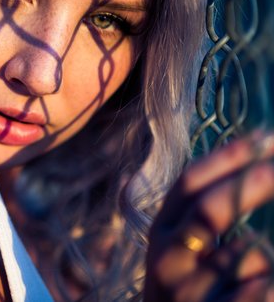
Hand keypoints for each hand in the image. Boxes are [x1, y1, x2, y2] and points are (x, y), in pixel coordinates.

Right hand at [144, 132, 273, 301]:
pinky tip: (253, 286)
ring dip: (263, 260)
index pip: (187, 185)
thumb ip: (201, 214)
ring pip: (248, 256)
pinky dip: (266, 283)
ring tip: (248, 276)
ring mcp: (188, 294)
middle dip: (254, 183)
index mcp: (160, 233)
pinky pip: (262, 287)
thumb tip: (249, 154)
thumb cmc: (188, 288)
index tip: (263, 136)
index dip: (226, 158)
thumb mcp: (183, 250)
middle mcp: (166, 260)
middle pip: (210, 209)